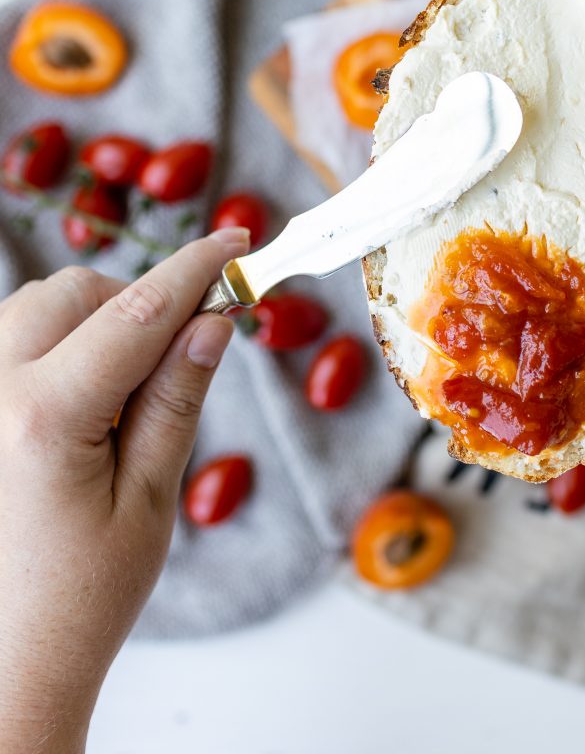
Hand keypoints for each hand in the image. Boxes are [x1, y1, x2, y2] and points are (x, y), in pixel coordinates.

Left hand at [0, 228, 248, 753]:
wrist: (4, 664)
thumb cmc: (79, 599)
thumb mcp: (149, 501)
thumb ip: (177, 398)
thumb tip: (212, 322)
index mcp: (43, 418)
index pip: (137, 312)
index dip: (196, 270)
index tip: (237, 243)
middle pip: (76, 292)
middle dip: (137, 301)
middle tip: (184, 345)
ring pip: (36, 307)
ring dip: (93, 320)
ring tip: (124, 390)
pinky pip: (9, 339)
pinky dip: (55, 343)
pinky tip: (80, 399)